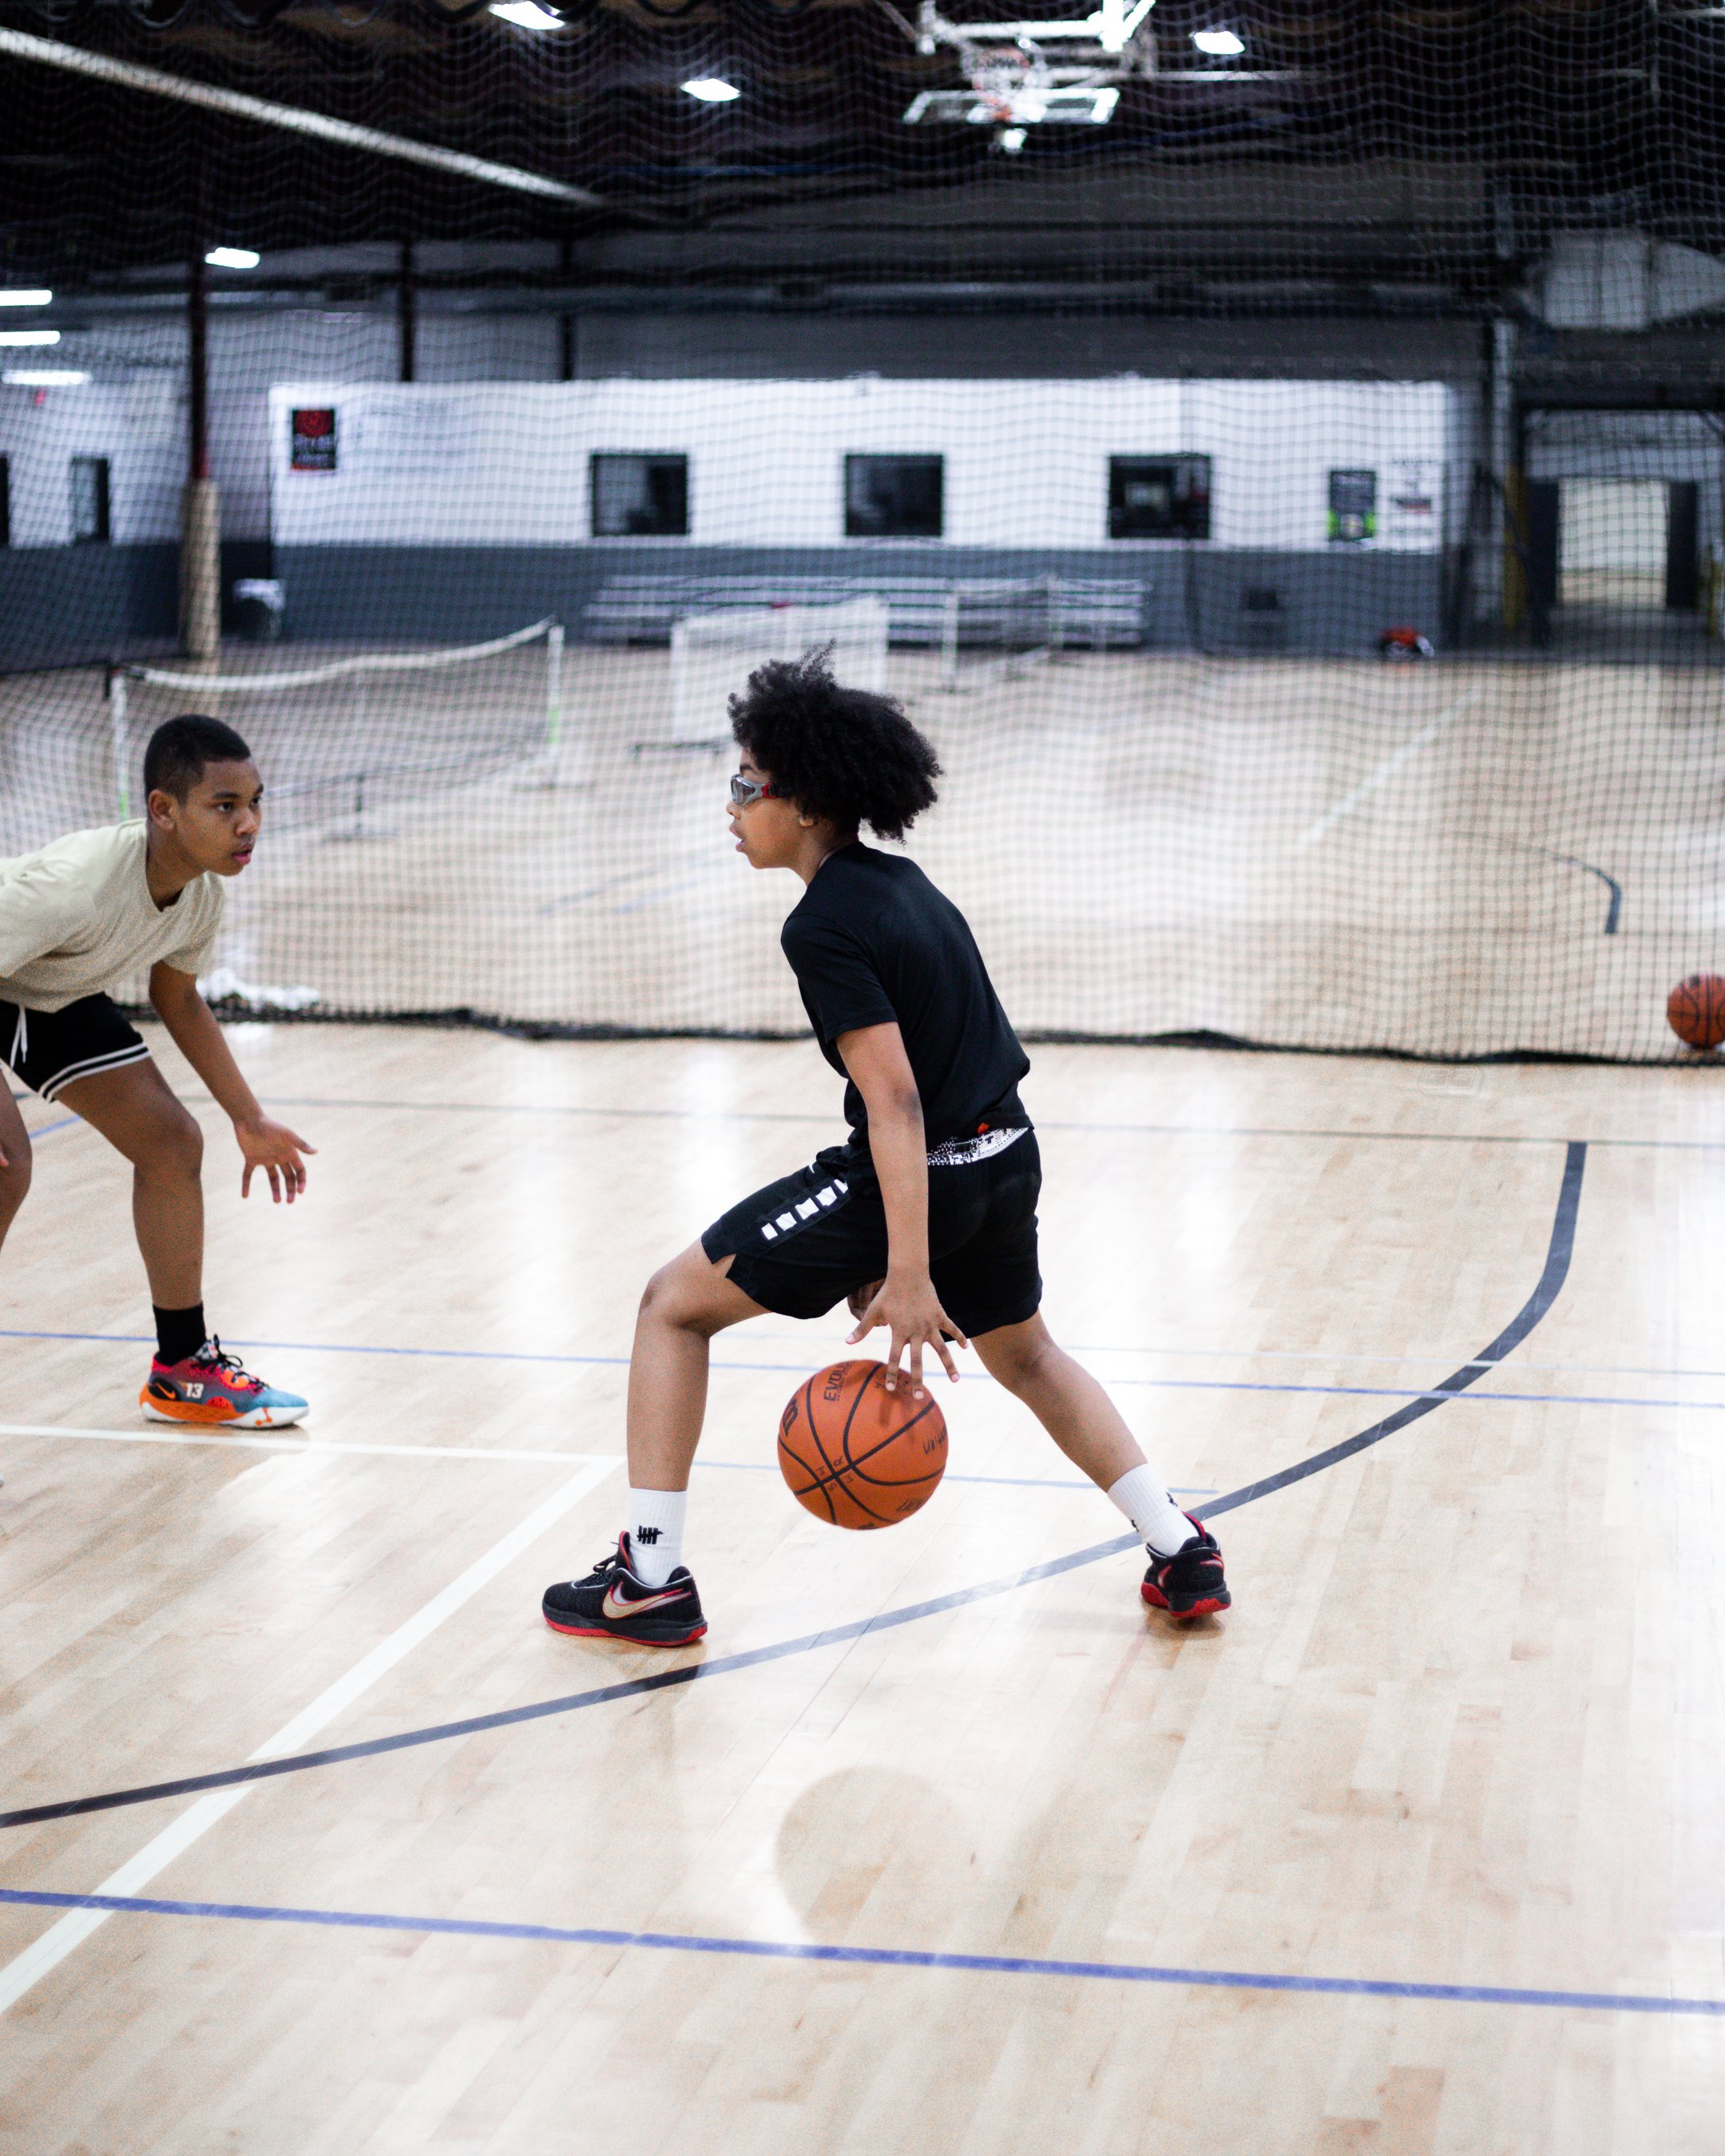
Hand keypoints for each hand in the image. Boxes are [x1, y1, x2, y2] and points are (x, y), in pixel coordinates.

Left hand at [235, 1116, 315, 1202]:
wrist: (249, 1120)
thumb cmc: (269, 1126)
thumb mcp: (286, 1135)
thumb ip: (300, 1144)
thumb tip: (316, 1152)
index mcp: (289, 1153)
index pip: (299, 1171)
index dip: (301, 1182)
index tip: (300, 1192)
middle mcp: (279, 1157)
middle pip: (288, 1177)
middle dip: (291, 1190)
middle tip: (289, 1202)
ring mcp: (265, 1159)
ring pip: (272, 1178)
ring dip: (275, 1190)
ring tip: (277, 1202)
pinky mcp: (251, 1159)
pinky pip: (248, 1174)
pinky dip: (246, 1185)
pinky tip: (245, 1196)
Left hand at [846, 1271, 967, 1396]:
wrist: (908, 1274)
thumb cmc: (888, 1293)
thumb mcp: (873, 1311)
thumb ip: (862, 1329)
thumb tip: (847, 1342)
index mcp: (898, 1332)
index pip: (893, 1357)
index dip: (891, 1373)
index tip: (890, 1389)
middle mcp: (915, 1332)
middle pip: (917, 1361)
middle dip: (917, 1380)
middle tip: (919, 1397)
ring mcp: (929, 1325)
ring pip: (941, 1349)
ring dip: (949, 1365)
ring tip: (956, 1380)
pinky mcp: (939, 1316)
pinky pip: (952, 1328)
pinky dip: (960, 1337)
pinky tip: (966, 1348)